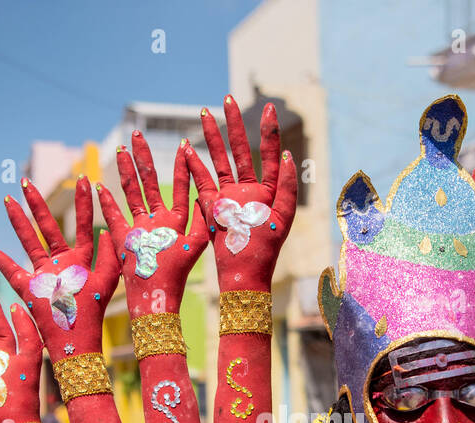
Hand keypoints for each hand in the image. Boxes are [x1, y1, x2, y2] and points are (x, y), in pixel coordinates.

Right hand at [0, 177, 119, 357]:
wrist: (77, 342)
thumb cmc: (94, 315)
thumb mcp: (107, 282)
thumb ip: (108, 255)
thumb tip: (106, 230)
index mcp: (82, 259)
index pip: (83, 224)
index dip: (84, 203)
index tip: (84, 179)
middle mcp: (61, 262)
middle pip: (48, 226)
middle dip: (38, 204)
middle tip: (27, 181)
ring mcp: (43, 273)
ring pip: (28, 240)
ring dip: (18, 220)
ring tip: (8, 199)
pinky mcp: (29, 286)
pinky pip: (10, 268)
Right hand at [97, 132, 207, 315]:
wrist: (156, 298)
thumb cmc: (177, 277)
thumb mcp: (195, 245)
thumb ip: (200, 220)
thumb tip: (204, 195)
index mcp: (176, 221)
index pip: (178, 186)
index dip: (181, 166)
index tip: (183, 143)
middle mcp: (156, 221)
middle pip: (149, 182)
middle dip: (144, 158)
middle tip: (137, 133)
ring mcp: (138, 228)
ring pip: (130, 192)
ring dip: (125, 171)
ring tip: (120, 149)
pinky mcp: (122, 238)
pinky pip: (112, 215)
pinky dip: (105, 202)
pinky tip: (98, 185)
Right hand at [187, 96, 297, 291]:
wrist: (244, 271)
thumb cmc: (266, 249)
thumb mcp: (283, 217)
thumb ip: (288, 186)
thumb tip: (288, 155)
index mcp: (269, 190)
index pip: (270, 154)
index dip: (269, 131)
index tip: (269, 107)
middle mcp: (249, 189)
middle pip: (241, 150)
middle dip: (235, 124)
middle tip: (228, 99)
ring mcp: (229, 196)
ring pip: (220, 159)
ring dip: (212, 137)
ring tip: (205, 113)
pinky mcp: (213, 206)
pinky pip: (202, 180)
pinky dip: (193, 164)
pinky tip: (185, 146)